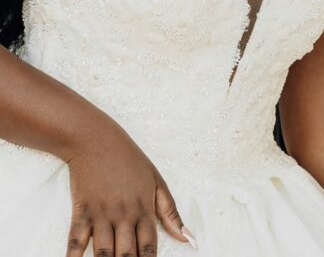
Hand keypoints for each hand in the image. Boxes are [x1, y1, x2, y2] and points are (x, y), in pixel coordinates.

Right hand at [63, 122, 195, 256]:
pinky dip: (74, 256)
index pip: (150, 245)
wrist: (96, 140)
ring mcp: (101, 214)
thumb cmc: (129, 160)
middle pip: (127, 253)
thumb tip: (187, 237)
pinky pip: (76, 240)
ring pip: (103, 251)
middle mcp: (124, 214)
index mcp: (144, 208)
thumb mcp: (156, 181)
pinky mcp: (81, 211)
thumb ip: (170, 212)